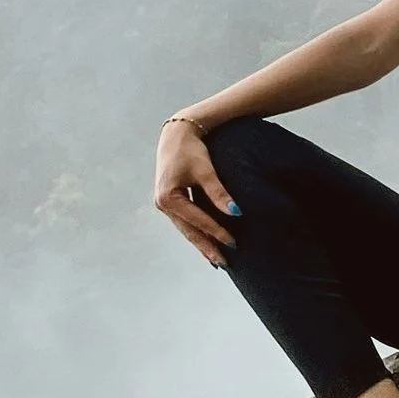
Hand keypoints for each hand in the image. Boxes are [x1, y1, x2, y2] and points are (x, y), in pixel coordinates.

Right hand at [153, 117, 237, 262]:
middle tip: (225, 263)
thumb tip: (236, 212)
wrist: (177, 134)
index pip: (197, 220)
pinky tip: (207, 243)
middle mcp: (162, 204)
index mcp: (168, 198)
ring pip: (186, 229)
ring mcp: (164, 204)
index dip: (216, 232)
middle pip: (189, 231)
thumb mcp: (206, 170)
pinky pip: (185, 222)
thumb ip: (218, 192)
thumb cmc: (191, 150)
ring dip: (202, 244)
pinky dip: (197, 233)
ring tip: (217, 260)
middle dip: (207, 247)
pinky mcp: (170, 202)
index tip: (234, 243)